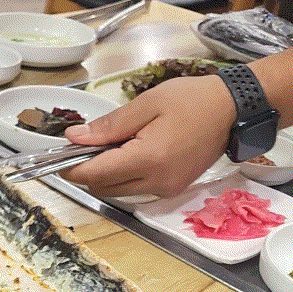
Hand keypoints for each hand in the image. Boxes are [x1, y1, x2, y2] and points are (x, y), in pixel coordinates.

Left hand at [62, 75, 237, 197]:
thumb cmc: (191, 100)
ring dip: (106, 175)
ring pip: (118, 192)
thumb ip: (109, 126)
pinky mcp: (173, 189)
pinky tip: (129, 153)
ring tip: (111, 146)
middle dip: (87, 171)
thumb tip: (74, 138)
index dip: (72, 168)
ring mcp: (166, 189)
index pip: (96, 175)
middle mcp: (156, 182)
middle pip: (104, 188)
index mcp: (148, 160)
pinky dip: (125, 176)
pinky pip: (137, 189)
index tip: (59, 156)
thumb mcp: (146, 104)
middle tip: (85, 145)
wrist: (233, 110)